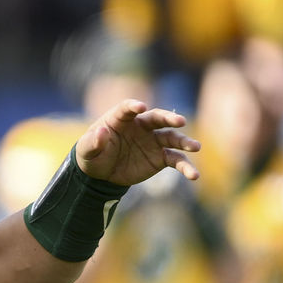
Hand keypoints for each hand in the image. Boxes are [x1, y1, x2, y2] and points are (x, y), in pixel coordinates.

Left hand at [76, 99, 200, 184]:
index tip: (140, 107)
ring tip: (196, 147)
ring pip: (172, 138)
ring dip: (184, 142)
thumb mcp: (86, 150)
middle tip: (180, 121)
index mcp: (120, 119)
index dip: (133, 107)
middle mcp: (141, 126)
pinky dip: (185, 167)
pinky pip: (176, 160)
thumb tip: (100, 133)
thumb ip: (92, 142)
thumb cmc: (93, 155)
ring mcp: (153, 141)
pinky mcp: (160, 158)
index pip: (127, 108)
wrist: (102, 174)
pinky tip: (193, 175)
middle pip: (157, 118)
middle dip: (169, 118)